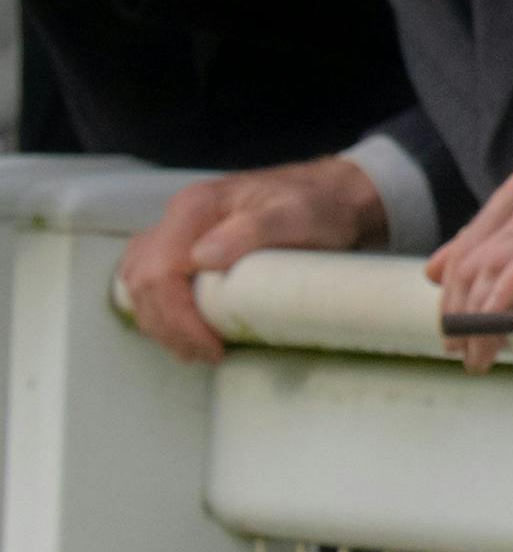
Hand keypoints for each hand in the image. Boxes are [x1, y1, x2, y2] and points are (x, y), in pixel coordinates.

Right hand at [115, 158, 385, 362]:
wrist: (334, 196)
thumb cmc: (320, 207)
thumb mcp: (297, 215)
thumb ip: (253, 230)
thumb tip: (201, 258)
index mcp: (196, 208)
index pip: (159, 272)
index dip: (178, 318)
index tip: (211, 347)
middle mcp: (178, 216)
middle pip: (142, 282)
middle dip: (168, 327)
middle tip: (206, 355)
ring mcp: (178, 231)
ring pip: (139, 284)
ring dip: (160, 323)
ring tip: (197, 349)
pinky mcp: (183, 247)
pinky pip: (152, 282)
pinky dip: (161, 310)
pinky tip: (186, 329)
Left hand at [427, 170, 512, 369]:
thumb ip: (497, 242)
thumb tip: (432, 270)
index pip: (465, 246)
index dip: (450, 293)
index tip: (451, 330)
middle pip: (468, 263)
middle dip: (456, 315)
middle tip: (461, 352)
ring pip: (482, 274)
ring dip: (472, 324)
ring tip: (479, 357)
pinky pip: (509, 280)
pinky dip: (493, 316)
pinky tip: (496, 341)